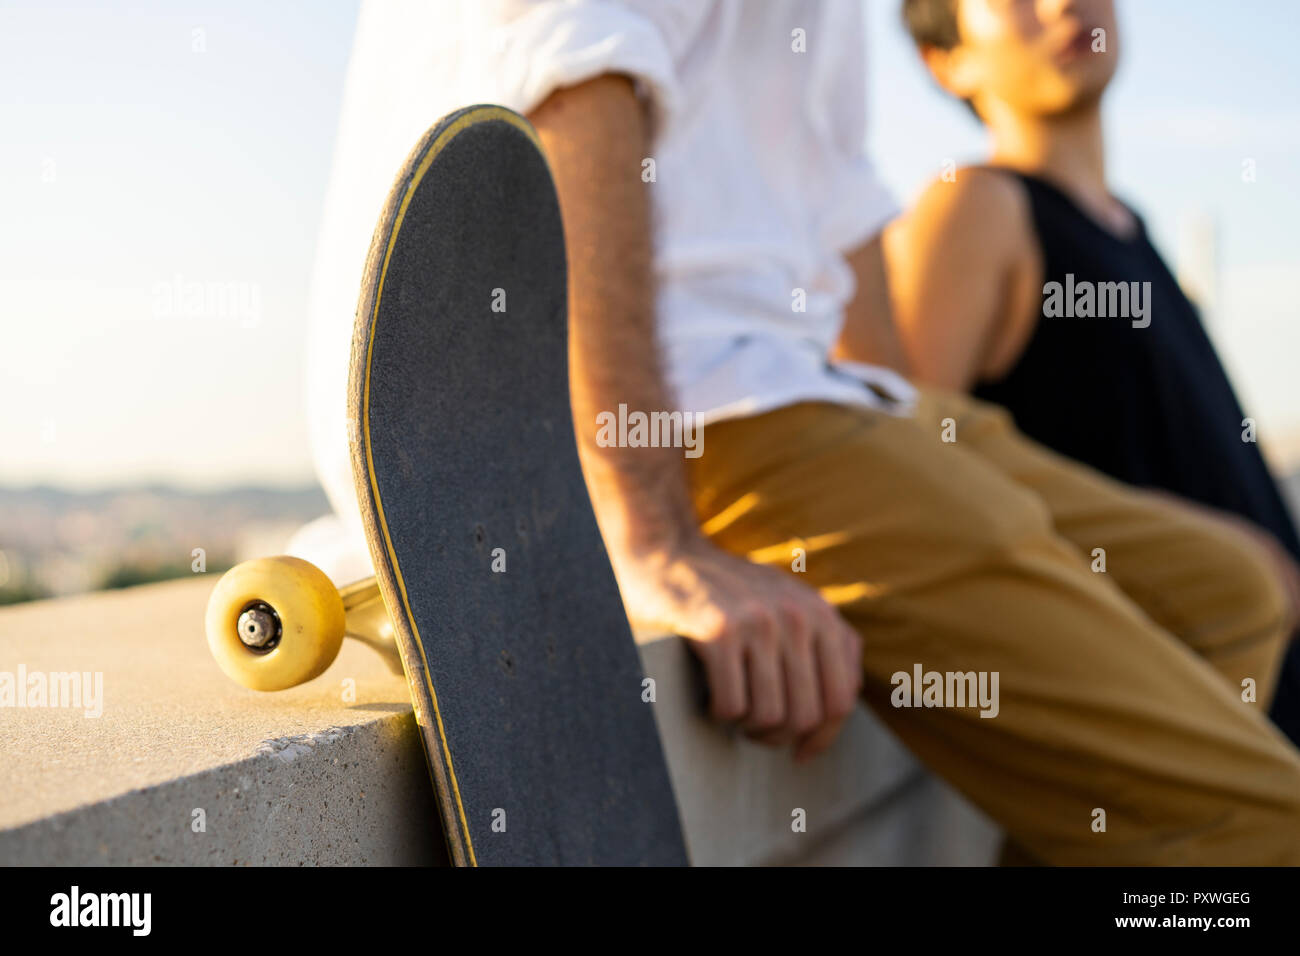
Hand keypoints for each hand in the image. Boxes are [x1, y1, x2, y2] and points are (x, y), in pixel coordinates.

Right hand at [612, 536, 863, 761]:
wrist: (668, 553)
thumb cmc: (727, 591)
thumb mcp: (788, 602)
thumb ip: (822, 641)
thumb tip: (838, 711)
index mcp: (821, 614)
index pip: (841, 698)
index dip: (821, 738)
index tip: (799, 753)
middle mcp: (798, 616)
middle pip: (806, 715)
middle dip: (778, 736)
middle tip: (752, 727)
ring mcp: (759, 622)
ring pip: (770, 717)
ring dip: (747, 727)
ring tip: (732, 709)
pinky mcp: (719, 631)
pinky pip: (732, 706)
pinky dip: (719, 713)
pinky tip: (708, 696)